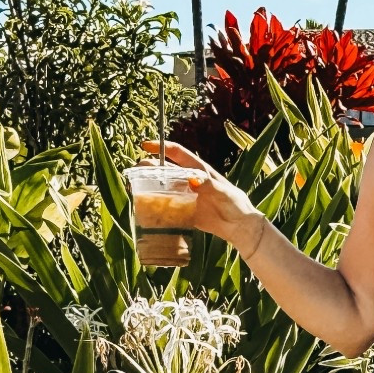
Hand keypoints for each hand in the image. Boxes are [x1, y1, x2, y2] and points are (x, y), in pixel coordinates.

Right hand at [140, 139, 264, 254]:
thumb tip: (192, 179)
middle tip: (134, 171)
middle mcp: (190, 181)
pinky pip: (167, 206)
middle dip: (149, 167)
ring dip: (149, 185)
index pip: (178, 153)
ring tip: (134, 187)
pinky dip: (156, 205)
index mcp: (199, 170)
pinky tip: (145, 207)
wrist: (239, 227)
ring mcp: (186, 196)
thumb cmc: (236, 204)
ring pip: (163, 187)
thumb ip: (209, 185)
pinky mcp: (184, 211)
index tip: (145, 145)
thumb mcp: (224, 193)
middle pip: (165, 170)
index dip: (162, 147)